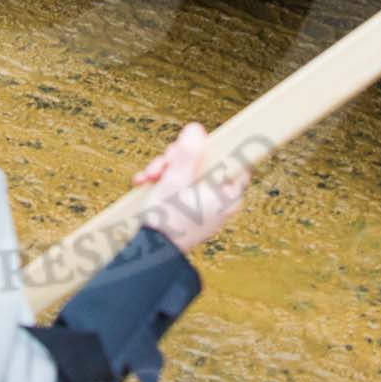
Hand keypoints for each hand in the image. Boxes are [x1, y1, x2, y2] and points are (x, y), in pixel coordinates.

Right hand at [133, 123, 247, 256]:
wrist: (150, 253)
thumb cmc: (168, 220)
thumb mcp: (175, 179)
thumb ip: (188, 152)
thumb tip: (196, 129)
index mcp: (229, 195)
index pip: (234, 160)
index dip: (214, 147)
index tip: (197, 143)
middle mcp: (221, 201)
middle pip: (205, 162)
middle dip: (177, 159)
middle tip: (163, 163)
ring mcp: (205, 206)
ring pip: (189, 171)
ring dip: (166, 169)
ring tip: (148, 177)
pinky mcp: (189, 210)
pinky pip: (180, 185)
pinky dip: (164, 182)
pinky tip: (146, 182)